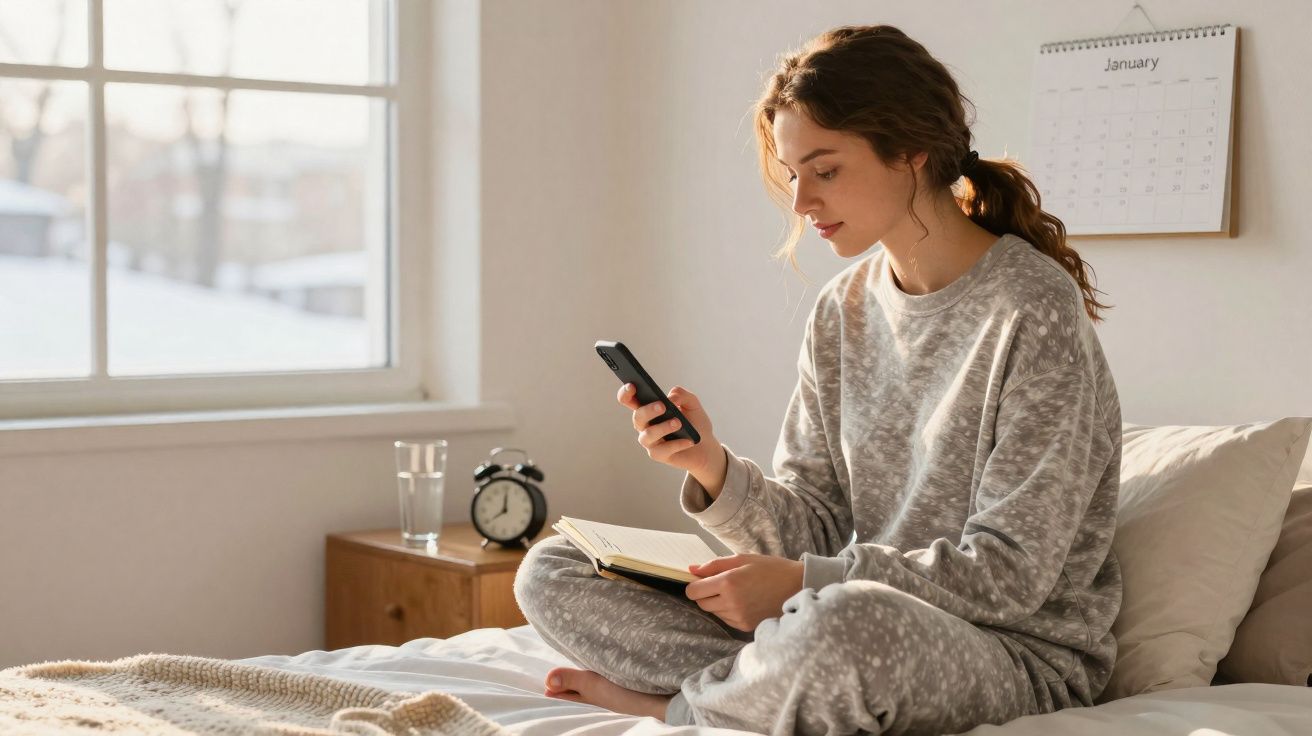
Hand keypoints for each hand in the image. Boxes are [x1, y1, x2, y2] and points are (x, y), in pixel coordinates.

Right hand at [616, 383, 721, 477]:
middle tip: (663, 406)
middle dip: (648, 410)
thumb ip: (682, 395)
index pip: (630, 400)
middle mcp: (645, 425)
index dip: (626, 393)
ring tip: (678, 423)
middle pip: (638, 417)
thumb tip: (671, 398)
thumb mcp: (692, 404)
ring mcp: (650, 441)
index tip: (631, 385)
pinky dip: (676, 444)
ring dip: (662, 428)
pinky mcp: (658, 455)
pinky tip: (688, 440)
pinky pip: (662, 450)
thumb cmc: (695, 423)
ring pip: (648, 435)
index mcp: (649, 409)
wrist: (705, 447)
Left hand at [684, 554, 803, 631]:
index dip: (694, 585)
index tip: (702, 581)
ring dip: (718, 603)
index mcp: (728, 582)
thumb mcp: (742, 559)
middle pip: (701, 603)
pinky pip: (726, 619)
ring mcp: (738, 617)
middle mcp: (731, 603)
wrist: (797, 586)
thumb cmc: (770, 568)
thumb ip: (714, 565)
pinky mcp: (745, 626)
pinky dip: (729, 611)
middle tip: (721, 584)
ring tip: (737, 592)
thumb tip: (692, 570)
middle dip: (706, 594)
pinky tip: (744, 601)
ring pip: (714, 612)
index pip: (693, 591)